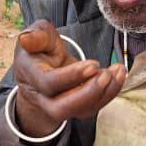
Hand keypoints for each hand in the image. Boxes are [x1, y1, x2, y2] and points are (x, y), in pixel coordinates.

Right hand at [12, 19, 125, 138]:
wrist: (40, 68)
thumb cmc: (39, 48)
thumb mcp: (37, 35)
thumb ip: (36, 35)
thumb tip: (27, 38)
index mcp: (29, 75)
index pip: (48, 83)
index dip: (70, 76)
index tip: (93, 64)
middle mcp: (41, 96)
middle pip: (61, 108)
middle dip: (88, 94)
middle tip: (106, 75)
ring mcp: (58, 105)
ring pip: (80, 111)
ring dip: (103, 94)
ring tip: (118, 71)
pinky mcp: (75, 107)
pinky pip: (92, 107)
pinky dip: (109, 93)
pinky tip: (118, 75)